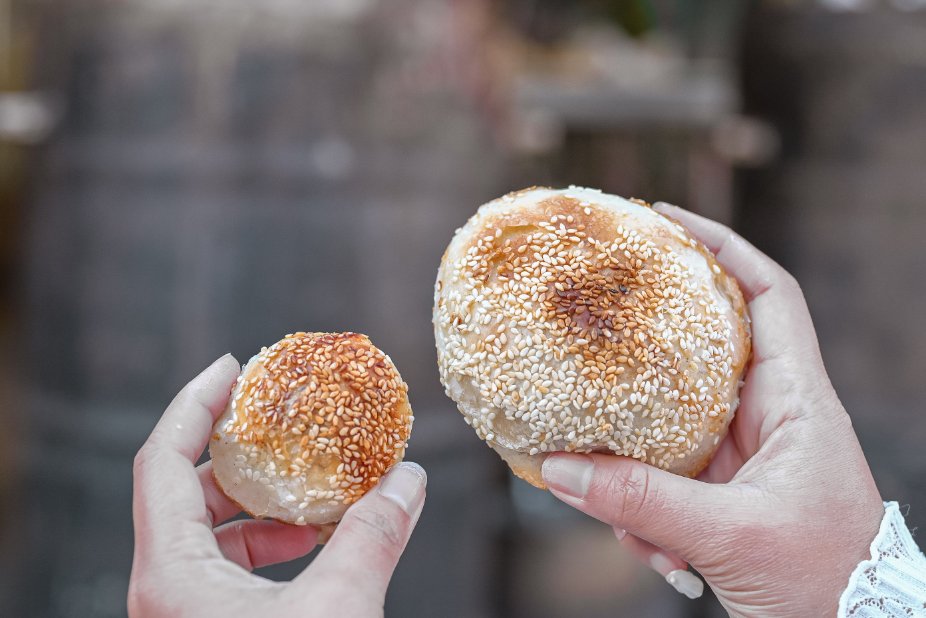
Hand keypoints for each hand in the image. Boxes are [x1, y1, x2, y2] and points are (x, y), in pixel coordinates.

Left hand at [129, 354, 426, 617]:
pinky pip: (225, 568)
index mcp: (170, 577)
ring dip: (258, 503)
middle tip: (279, 420)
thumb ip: (372, 537)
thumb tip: (408, 480)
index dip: (194, 402)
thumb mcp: (338, 611)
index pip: (162, 460)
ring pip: (207, 533)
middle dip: (237, 451)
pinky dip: (265, 544)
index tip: (232, 366)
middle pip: (184, 491)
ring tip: (310, 490)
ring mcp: (182, 614)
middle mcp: (163, 591)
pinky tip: (311, 542)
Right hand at [541, 204, 883, 616]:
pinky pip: (668, 476)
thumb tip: (561, 469)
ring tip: (619, 502)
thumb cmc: (831, 584)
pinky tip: (648, 548)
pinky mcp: (725, 491)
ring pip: (673, 421)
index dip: (723, 247)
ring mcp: (745, 455)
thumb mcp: (733, 536)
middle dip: (651, 336)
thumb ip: (645, 502)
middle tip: (599, 310)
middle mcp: (771, 417)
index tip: (666, 220)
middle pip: (706, 345)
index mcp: (798, 402)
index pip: (769, 295)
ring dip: (637, 458)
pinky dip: (645, 506)